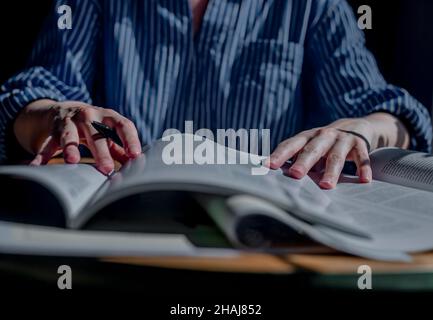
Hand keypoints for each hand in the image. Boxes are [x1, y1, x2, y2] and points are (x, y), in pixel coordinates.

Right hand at [14, 100, 141, 173]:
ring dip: (71, 148)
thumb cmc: (94, 126)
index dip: (130, 139)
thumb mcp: (108, 132)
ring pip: (69, 135)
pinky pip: (47, 144)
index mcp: (107, 116)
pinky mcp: (53, 130)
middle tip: (107, 168)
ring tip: (73, 161)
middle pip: (96, 134)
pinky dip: (42, 156)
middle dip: (101, 152)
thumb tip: (136, 165)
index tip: (136, 154)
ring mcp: (69, 122)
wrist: (64, 110)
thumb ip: (121, 148)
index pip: (122, 125)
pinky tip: (38, 166)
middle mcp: (89, 116)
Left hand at [268, 117, 375, 188]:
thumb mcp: (311, 148)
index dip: (279, 154)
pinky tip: (363, 179)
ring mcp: (342, 138)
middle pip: (312, 149)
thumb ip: (298, 160)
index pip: (291, 144)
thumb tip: (279, 179)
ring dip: (331, 171)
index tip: (268, 165)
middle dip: (303, 162)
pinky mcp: (359, 143)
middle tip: (295, 174)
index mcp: (307, 137)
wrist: (357, 127)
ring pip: (335, 155)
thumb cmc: (326, 144)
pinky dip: (363, 167)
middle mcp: (323, 135)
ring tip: (326, 186)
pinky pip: (361, 156)